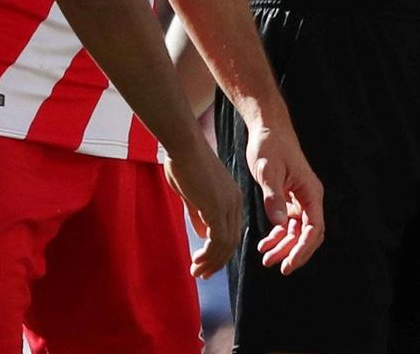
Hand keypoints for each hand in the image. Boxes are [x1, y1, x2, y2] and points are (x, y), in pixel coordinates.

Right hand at [162, 131, 244, 276]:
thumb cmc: (185, 164)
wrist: (184, 146)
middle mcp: (235, 202)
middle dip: (217, 260)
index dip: (220, 250)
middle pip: (232, 240)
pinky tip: (196, 260)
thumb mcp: (193, 194)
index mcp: (232, 197)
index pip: (232, 231)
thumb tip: (203, 234)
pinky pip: (217, 239)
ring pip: (226, 243)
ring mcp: (228, 204)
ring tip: (196, 271)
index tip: (205, 263)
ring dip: (211, 261)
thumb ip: (199, 214)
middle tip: (201, 273)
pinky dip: (209, 254)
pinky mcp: (216, 207)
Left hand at [244, 118, 325, 273]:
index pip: (314, 229)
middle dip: (293, 252)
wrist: (267, 129)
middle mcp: (309, 197)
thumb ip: (274, 198)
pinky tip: (264, 243)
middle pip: (309, 234)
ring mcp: (300, 199)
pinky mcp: (289, 198)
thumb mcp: (268, 171)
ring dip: (284, 246)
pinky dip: (278, 236)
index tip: (288, 265)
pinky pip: (288, 224)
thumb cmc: (270, 146)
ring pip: (298, 232)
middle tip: (274, 265)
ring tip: (265, 258)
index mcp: (311, 192)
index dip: (303, 249)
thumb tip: (280, 224)